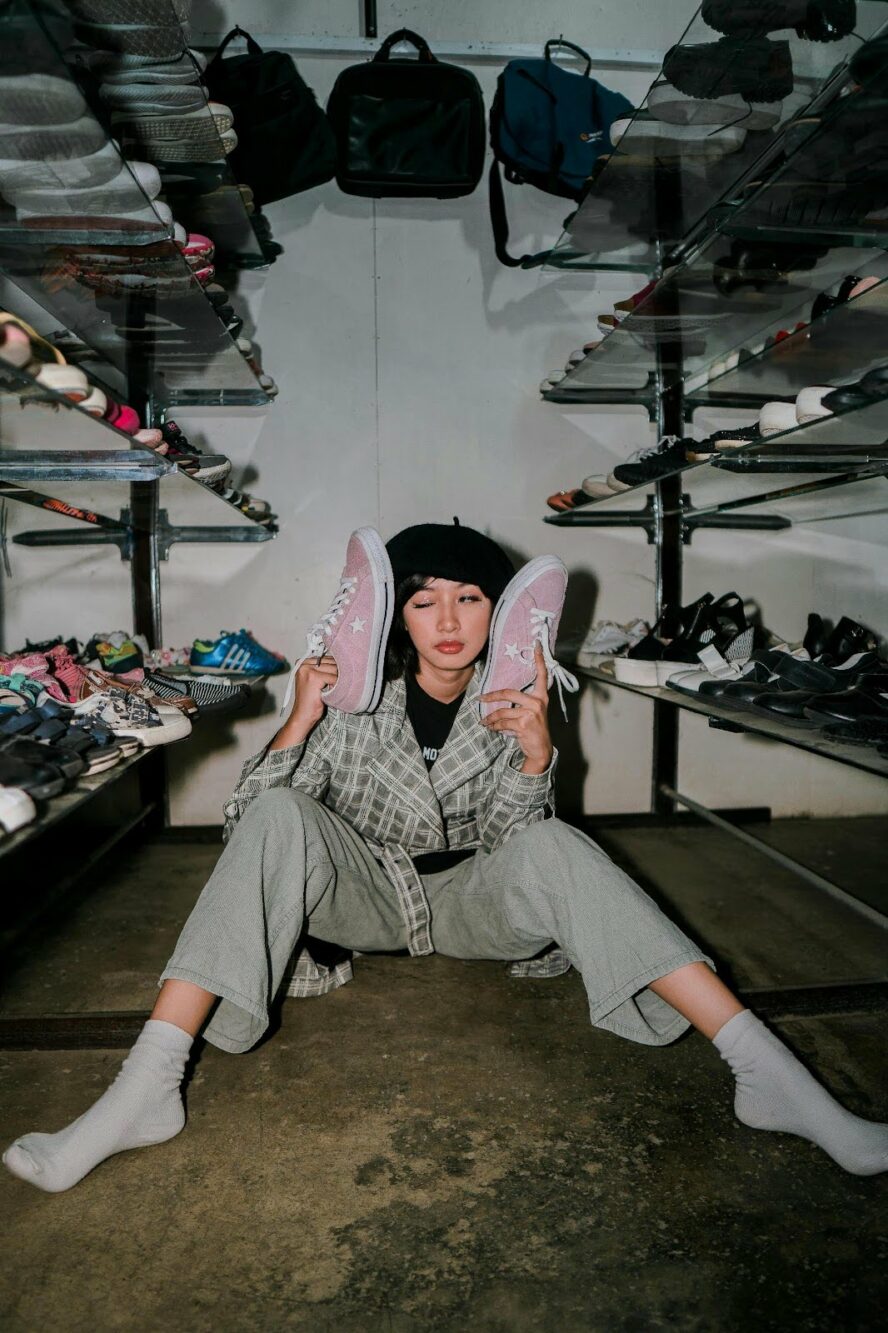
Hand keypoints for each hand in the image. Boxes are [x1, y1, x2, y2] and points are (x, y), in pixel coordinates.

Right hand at [290, 654, 338, 729]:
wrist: (303, 715)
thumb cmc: (311, 700)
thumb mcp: (316, 681)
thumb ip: (323, 670)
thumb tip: (342, 662)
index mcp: (302, 662)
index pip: (326, 657)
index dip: (334, 667)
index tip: (335, 677)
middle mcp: (303, 664)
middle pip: (331, 662)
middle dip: (337, 673)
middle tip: (334, 685)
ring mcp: (307, 670)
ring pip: (334, 669)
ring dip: (337, 680)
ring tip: (331, 689)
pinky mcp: (313, 677)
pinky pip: (334, 677)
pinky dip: (336, 686)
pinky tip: (331, 692)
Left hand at [480, 642, 553, 772]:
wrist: (540, 749)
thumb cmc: (533, 728)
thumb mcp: (532, 712)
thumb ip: (522, 701)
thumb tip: (500, 695)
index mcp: (541, 696)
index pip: (542, 675)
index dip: (539, 659)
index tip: (536, 645)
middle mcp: (538, 702)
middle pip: (508, 693)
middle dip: (491, 696)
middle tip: (480, 699)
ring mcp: (532, 712)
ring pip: (502, 712)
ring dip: (490, 718)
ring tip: (485, 722)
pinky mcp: (524, 723)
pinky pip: (503, 722)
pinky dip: (494, 726)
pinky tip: (492, 728)